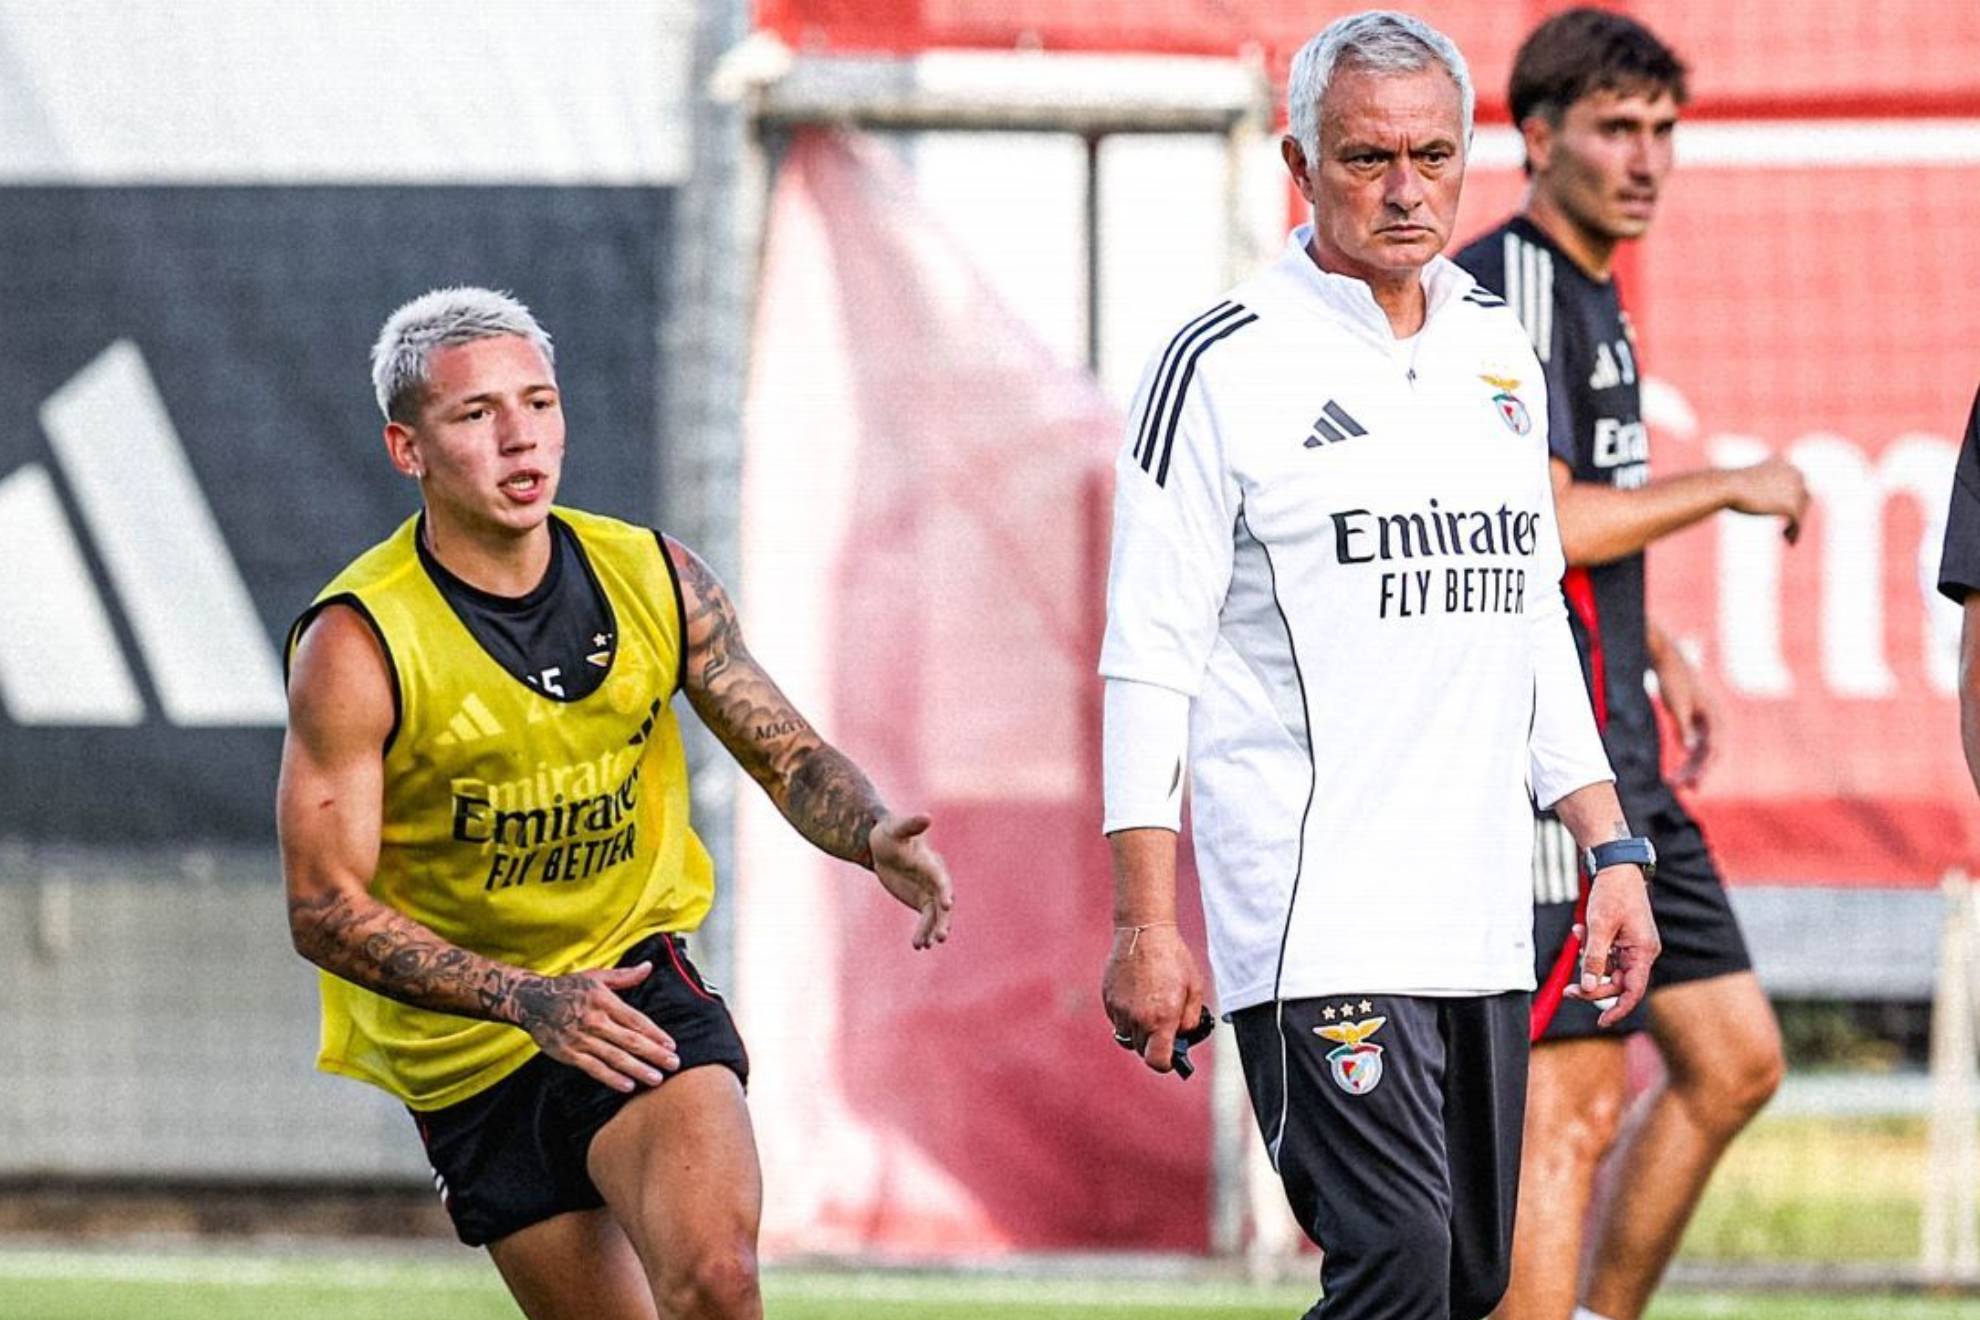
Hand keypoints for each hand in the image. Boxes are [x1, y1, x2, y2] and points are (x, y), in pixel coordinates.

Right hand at [512, 962, 678, 1092]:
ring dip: (638, 1069)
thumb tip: (649, 966)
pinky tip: (628, 1085)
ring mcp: (581, 1039)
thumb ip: (625, 976)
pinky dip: (611, 1078)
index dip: (655, 1034)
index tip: (671, 1045)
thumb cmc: (568, 988)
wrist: (532, 1001)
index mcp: (604, 1001)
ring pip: (615, 1057)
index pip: (636, 1020)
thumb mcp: (596, 976)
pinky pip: (593, 1068)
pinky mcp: (568, 1053)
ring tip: (657, 1078)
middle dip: (654, 1054)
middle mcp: (594, 1021)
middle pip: (630, 1041)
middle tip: (674, 1064)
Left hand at [871, 812, 954, 948]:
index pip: (941, 879)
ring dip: (934, 930)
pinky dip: (923, 932)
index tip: (947, 905)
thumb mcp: (897, 829)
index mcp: (931, 863)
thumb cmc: (891, 832)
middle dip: (943, 920)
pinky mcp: (922, 901)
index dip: (945, 891)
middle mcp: (935, 879)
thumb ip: (911, 824)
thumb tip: (927, 817)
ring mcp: (930, 892)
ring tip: (927, 945)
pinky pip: (926, 920)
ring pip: (936, 915)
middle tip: (940, 937)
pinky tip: (918, 945)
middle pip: (943, 903)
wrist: (884, 845)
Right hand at [1101, 922, 1204, 1072]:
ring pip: (1127, 1037)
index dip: (1165, 1063)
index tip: (1171, 1056)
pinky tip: (1137, 997)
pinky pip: (1117, 1020)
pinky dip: (1126, 1016)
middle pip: (1142, 1051)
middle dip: (1154, 1044)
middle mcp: (1137, 1018)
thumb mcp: (1194, 989)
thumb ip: (1190, 1020)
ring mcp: (1119, 1009)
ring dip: (1138, 1031)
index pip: (1157, 1061)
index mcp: (1161, 1018)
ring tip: (1149, 1010)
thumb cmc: (1174, 959)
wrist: (1144, 932)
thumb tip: (1181, 1037)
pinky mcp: (1108, 999)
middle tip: (1164, 1026)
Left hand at [1565, 867, 1659, 1027]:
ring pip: (1609, 969)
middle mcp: (1642, 952)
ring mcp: (1633, 946)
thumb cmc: (1612, 893)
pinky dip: (1591, 947)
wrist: (1615, 868)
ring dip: (1589, 962)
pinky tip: (1580, 931)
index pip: (1632, 991)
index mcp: (1643, 952)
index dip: (1618, 1009)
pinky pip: (1606, 954)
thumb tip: (1587, 987)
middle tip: (1568, 990)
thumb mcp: (1599, 927)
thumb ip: (1593, 959)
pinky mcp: (1623, 939)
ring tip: (1577, 938)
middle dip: (1592, 986)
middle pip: (1617, 983)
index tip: (1602, 1023)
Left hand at [1652, 638, 1716, 787]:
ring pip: (1701, 751)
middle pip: (1709, 753)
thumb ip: (1683, 727)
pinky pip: (1693, 745)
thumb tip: (1690, 749)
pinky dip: (1686, 758)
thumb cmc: (1672, 679)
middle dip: (1698, 772)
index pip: (1714, 749)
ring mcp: (1704, 720)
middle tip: (1685, 790)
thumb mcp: (1676, 703)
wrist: (1666, 658)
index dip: (1705, 768)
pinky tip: (1676, 772)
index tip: (1695, 785)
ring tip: (1675, 784)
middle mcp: (1713, 720)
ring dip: (1691, 768)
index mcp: (1714, 716)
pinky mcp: (1693, 720)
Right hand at [1728, 457, 1808, 544]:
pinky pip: (1798, 521)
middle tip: (1789, 526)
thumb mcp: (1748, 483)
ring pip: (1801, 510)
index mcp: (1785, 465)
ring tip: (1786, 535)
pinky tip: (1788, 540)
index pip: (1797, 483)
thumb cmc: (1730, 485)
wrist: (1729, 487)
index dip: (1792, 498)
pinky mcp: (1792, 505)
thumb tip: (1770, 501)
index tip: (1783, 512)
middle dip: (1797, 511)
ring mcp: (1796, 489)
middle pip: (1803, 497)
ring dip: (1796, 523)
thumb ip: (1762, 488)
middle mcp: (1795, 474)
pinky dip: (1795, 532)